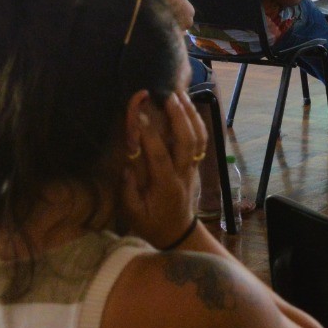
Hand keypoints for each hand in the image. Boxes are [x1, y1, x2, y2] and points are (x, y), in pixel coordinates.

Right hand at [120, 91, 206, 247]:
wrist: (179, 232)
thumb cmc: (152, 223)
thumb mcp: (134, 215)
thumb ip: (129, 191)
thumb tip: (126, 166)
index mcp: (166, 186)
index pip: (160, 157)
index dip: (150, 136)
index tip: (140, 115)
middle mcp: (183, 173)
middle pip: (187, 142)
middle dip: (179, 117)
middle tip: (168, 96)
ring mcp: (193, 167)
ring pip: (198, 138)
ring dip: (191, 114)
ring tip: (181, 94)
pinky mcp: (196, 164)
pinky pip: (201, 141)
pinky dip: (197, 121)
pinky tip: (189, 106)